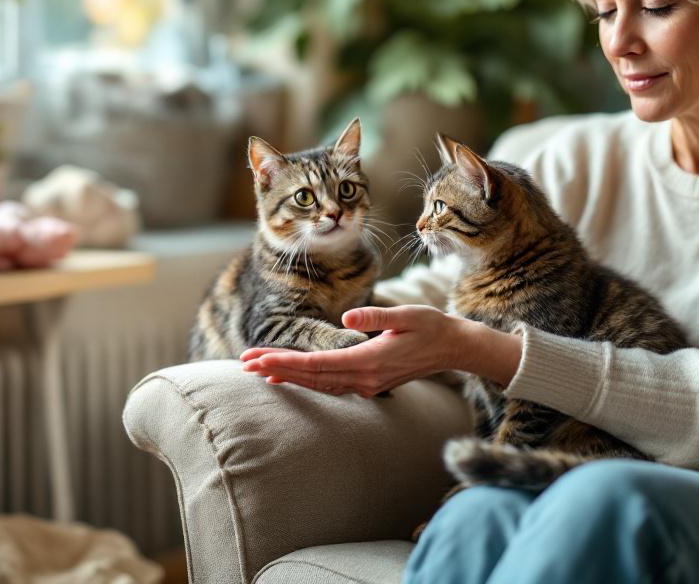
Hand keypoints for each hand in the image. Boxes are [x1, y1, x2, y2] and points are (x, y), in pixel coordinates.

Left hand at [240, 305, 521, 395]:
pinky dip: (305, 380)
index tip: (260, 360)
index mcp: (369, 361)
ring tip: (257, 370)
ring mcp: (366, 384)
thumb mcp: (407, 315)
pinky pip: (329, 384)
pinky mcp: (367, 382)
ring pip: (318, 383)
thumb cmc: (431, 326)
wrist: (454, 348)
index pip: (318, 364)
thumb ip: (375, 315)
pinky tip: (287, 377)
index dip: (286, 362)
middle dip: (277, 369)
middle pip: (311, 377)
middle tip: (244, 364)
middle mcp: (364, 378)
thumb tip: (346, 316)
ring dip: (287, 376)